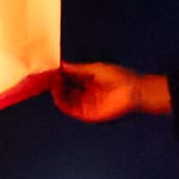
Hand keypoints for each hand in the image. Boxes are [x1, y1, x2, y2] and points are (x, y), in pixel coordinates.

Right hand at [52, 62, 170, 121]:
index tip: (48, 69)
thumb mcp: (95, 69)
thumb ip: (78, 69)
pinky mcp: (87, 114)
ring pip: (65, 99)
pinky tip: (57, 92)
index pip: (68, 78)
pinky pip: (70, 109)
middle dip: (54, 83)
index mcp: (87, 81)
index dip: (58, 74)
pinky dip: (61, 102)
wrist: (132, 91)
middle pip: (64, 89)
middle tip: (46, 76)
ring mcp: (85, 103)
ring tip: (51, 82)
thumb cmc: (117, 77)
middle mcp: (84, 92)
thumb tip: (62, 65)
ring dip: (56, 92)